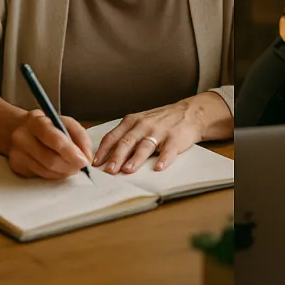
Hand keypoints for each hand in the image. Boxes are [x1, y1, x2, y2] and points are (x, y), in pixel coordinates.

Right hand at [6, 110, 91, 179]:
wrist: (15, 129)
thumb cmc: (44, 125)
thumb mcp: (63, 121)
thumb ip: (79, 135)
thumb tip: (87, 156)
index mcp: (36, 121)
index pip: (56, 140)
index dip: (72, 153)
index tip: (84, 161)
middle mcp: (23, 137)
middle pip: (51, 160)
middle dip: (70, 166)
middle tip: (81, 166)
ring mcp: (17, 153)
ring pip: (47, 171)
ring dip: (64, 172)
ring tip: (72, 167)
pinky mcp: (17, 166)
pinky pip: (41, 175)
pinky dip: (54, 174)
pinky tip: (59, 168)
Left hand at [93, 92, 227, 174]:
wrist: (189, 113)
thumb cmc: (160, 121)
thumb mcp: (139, 122)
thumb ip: (125, 136)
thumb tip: (106, 157)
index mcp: (132, 121)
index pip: (113, 136)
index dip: (103, 150)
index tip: (95, 163)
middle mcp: (144, 125)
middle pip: (126, 142)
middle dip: (116, 157)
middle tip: (108, 170)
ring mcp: (160, 131)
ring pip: (145, 146)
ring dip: (135, 158)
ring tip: (127, 170)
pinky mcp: (175, 139)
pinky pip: (168, 150)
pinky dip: (163, 159)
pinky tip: (158, 167)